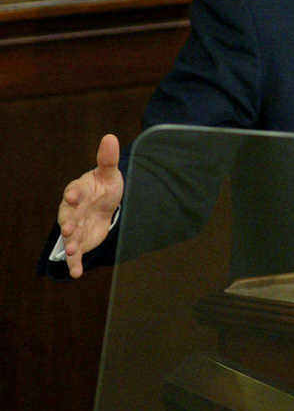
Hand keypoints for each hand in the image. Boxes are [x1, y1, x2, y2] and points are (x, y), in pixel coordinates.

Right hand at [57, 134, 123, 277]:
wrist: (107, 204)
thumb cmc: (105, 186)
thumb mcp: (110, 173)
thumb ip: (108, 158)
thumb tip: (110, 136)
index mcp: (79, 191)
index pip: (73, 191)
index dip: (74, 193)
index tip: (74, 196)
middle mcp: (73, 210)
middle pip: (67, 216)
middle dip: (67, 222)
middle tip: (69, 229)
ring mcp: (76, 226)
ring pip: (70, 236)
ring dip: (70, 244)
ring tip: (72, 251)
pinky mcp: (81, 240)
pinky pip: (76, 253)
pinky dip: (75, 263)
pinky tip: (76, 274)